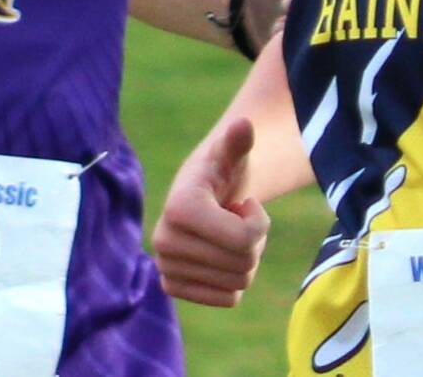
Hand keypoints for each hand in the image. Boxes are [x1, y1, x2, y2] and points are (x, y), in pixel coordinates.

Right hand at [153, 117, 269, 306]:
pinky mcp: (172, 287)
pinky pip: (227, 299)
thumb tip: (243, 124)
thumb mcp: (232, 153)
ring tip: (228, 235)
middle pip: (243, 264)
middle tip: (237, 220)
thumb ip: (238, 140)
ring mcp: (165, 266)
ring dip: (245, 259)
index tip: (244, 204)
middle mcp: (163, 241)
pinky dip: (234, 281)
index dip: (259, 222)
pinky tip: (220, 256)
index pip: (245, 239)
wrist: (204, 194)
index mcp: (178, 208)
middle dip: (253, 241)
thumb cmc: (222, 170)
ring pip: (239, 283)